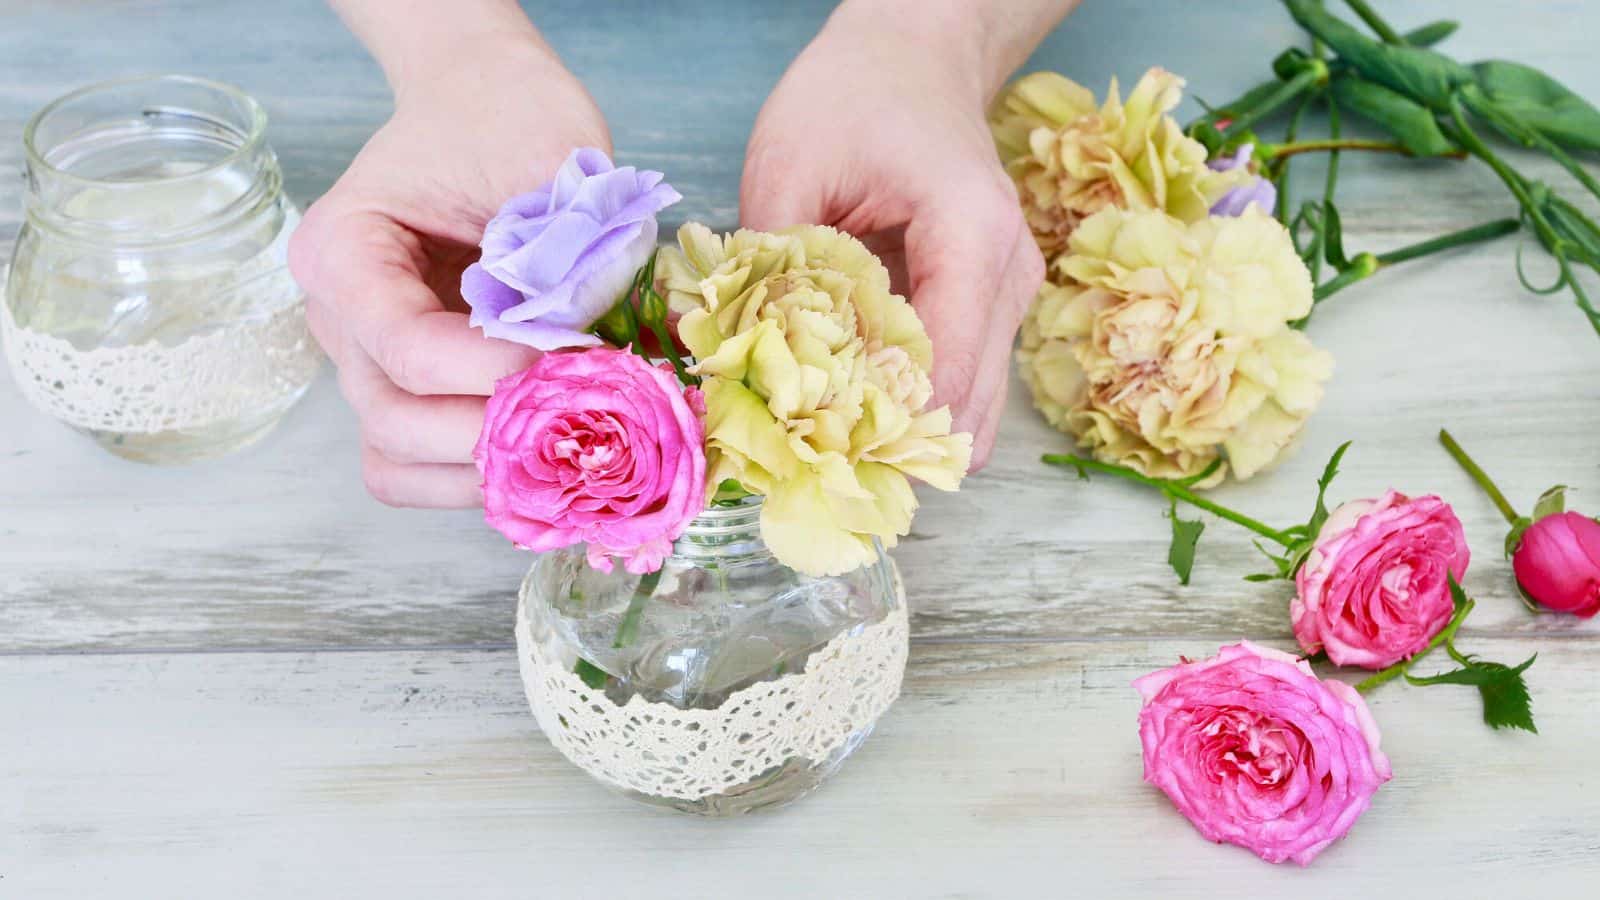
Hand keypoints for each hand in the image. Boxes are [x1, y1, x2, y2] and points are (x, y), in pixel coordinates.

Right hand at [289, 37, 609, 506]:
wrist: (485, 100)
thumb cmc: (506, 115)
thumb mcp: (545, 161)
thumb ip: (564, 254)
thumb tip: (603, 352)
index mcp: (344, 250)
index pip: (406, 347)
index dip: (493, 371)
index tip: (574, 358)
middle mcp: (339, 317)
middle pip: (391, 422)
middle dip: (491, 434)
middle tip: (580, 413)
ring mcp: (368, 360)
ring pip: (396, 461)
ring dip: (482, 472)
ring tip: (567, 444)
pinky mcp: (411, 388)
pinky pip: (423, 466)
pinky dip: (479, 476)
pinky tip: (550, 450)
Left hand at [739, 3, 1050, 468]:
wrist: (913, 57)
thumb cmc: (852, 96)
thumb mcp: (787, 163)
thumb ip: (768, 265)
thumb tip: (733, 358)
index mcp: (970, 232)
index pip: (945, 368)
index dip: (878, 425)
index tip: (808, 447)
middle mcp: (1010, 275)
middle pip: (967, 408)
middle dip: (889, 444)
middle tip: (810, 456)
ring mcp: (1011, 297)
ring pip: (973, 412)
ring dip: (904, 433)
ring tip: (829, 435)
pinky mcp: (994, 308)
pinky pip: (963, 384)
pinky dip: (912, 406)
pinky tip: (853, 399)